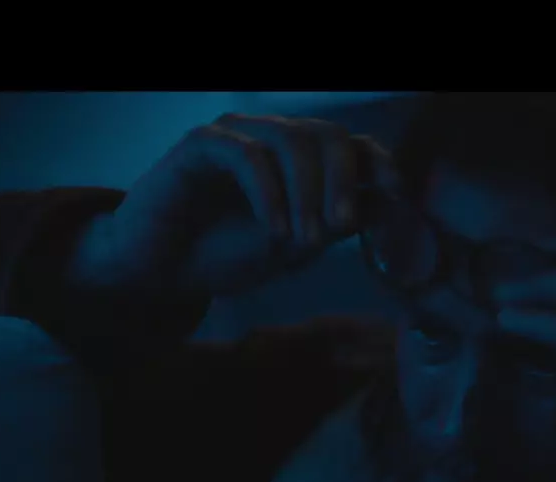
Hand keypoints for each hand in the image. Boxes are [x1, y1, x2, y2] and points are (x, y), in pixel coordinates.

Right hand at [70, 114, 428, 297]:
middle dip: (341, 183)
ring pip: (292, 140)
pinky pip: (249, 154)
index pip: (351, 144)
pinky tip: (272, 231)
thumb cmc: (222, 254)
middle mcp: (270, 136)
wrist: (159, 272)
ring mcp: (236, 135)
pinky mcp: (201, 144)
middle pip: (329, 136)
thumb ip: (336, 223)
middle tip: (337, 230)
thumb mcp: (294, 245)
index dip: (379, 163)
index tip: (397, 193)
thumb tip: (389, 203)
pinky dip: (269, 195)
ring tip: (300, 240)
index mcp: (297, 159)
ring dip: (305, 193)